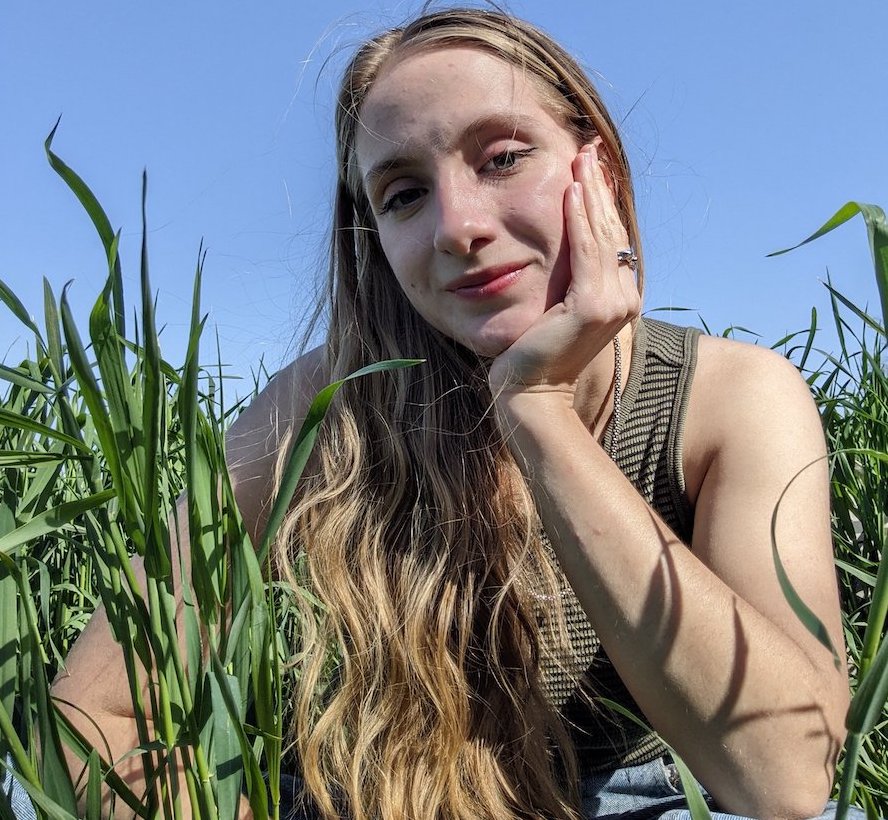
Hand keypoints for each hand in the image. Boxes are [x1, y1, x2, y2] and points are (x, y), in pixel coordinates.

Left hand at [487, 142, 640, 397]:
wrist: (530, 391)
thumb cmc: (536, 352)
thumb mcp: (559, 307)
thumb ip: (572, 278)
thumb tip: (569, 243)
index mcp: (621, 296)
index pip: (610, 237)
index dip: (601, 199)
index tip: (590, 165)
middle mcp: (625, 298)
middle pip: (610, 229)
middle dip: (598, 186)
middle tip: (588, 148)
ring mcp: (613, 303)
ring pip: (600, 235)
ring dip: (590, 192)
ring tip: (580, 158)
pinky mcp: (591, 307)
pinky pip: (585, 252)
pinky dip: (579, 219)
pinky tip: (570, 189)